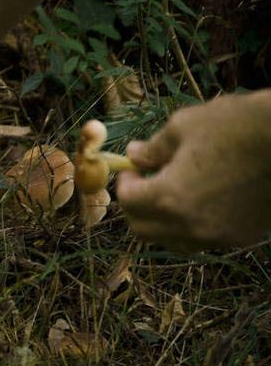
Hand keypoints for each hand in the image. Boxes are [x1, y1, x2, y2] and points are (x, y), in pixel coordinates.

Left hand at [115, 91, 270, 250]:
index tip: (130, 170)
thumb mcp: (185, 126)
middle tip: (144, 183)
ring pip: (172, 240)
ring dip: (162, 221)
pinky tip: (201, 200)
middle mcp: (190, 225)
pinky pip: (203, 240)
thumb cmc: (237, 125)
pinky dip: (191, 226)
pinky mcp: (242, 237)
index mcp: (169, 197)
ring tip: (172, 191)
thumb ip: (153, 148)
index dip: (124, 184)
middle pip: (143, 229)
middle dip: (136, 207)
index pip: (128, 202)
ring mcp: (218, 236)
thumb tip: (133, 156)